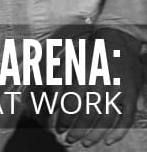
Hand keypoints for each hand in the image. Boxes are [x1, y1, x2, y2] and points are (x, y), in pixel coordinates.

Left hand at [53, 28, 142, 146]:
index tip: (57, 129)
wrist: (117, 41)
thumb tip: (51, 103)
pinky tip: (108, 141)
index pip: (71, 104)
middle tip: (69, 140)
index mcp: (82, 74)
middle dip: (76, 131)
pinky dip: (117, 132)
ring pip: (105, 120)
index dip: (64, 119)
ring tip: (84, 143)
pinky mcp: (131, 95)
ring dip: (94, 135)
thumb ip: (59, 81)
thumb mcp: (69, 61)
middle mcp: (100, 83)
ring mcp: (118, 90)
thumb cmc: (89, 52)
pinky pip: (125, 118)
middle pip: (87, 115)